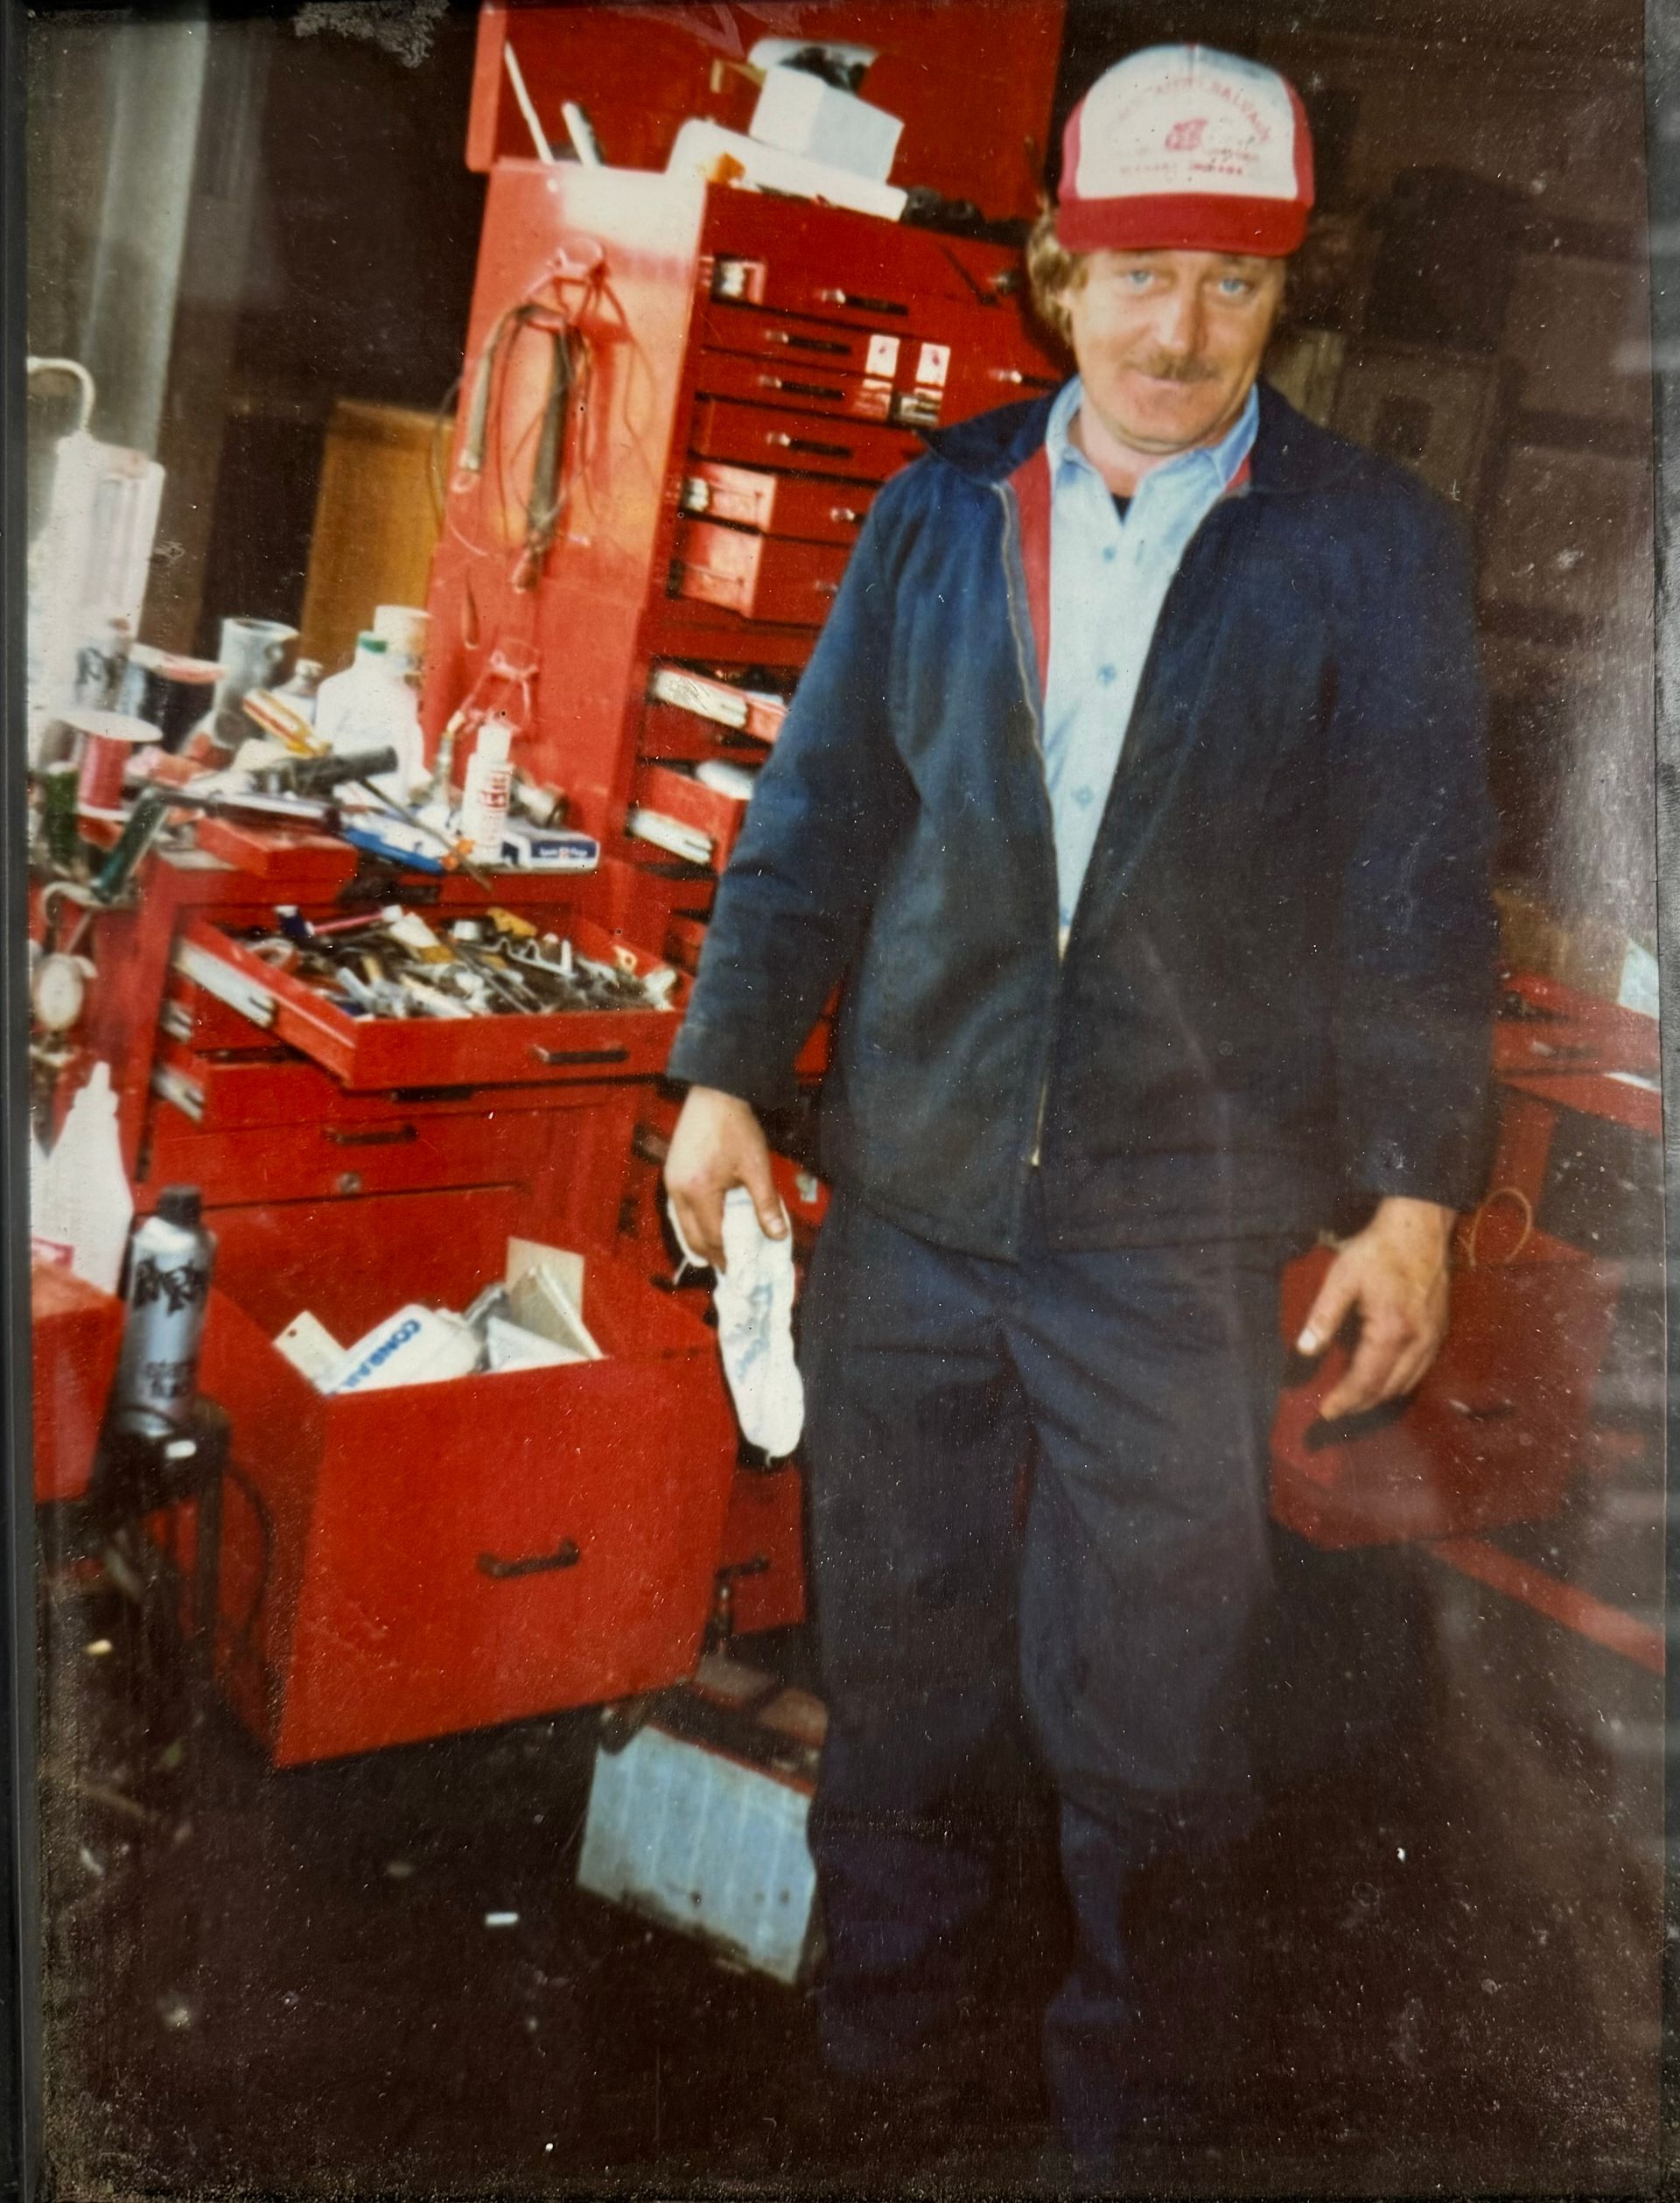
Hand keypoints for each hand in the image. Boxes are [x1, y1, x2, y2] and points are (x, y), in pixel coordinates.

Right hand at [663, 1086, 784, 1272]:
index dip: (728, 1256)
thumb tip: (777, 1236)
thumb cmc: (736, 1127)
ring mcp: (670, 1181)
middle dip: (712, 1255)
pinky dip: (692, 1223)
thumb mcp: (757, 1167)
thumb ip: (766, 1205)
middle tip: (730, 1269)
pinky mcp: (671, 1172)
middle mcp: (678, 1190)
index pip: (713, 1236)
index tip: (742, 1271)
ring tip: (718, 1254)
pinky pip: (679, 1209)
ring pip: (682, 1224)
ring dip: (700, 1241)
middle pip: (693, 1236)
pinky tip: (705, 1226)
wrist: (714, 1093)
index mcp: (699, 1191)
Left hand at [1296, 1197, 1454, 1418]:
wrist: (1421, 1228)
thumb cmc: (1378, 1250)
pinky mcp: (1441, 1330)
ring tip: (1355, 1401)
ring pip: (1408, 1384)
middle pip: (1389, 1389)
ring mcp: (1434, 1337)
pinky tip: (1384, 1379)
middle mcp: (1418, 1341)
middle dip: (1361, 1405)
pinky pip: (1421, 1370)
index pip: (1366, 1380)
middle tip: (1337, 1411)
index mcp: (1391, 1331)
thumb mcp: (1341, 1278)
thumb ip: (1323, 1317)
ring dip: (1381, 1397)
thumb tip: (1304, 1350)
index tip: (1325, 1413)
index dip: (1344, 1401)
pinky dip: (1400, 1383)